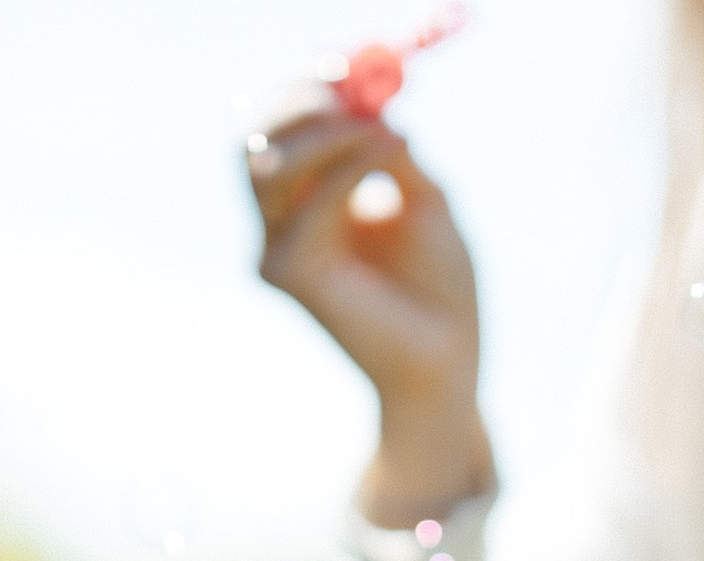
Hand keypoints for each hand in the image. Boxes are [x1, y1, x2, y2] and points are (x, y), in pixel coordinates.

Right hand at [248, 99, 495, 524]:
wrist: (448, 358)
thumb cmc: (440, 286)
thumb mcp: (422, 193)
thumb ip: (387, 143)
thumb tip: (367, 88)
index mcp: (306, 199)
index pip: (277, 124)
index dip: (305, 84)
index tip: (347, 59)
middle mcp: (281, 225)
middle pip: (254, 136)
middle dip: (302, 99)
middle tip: (355, 83)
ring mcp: (277, 252)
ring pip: (267, 162)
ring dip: (328, 129)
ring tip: (387, 130)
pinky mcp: (289, 277)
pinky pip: (307, 202)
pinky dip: (349, 166)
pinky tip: (392, 150)